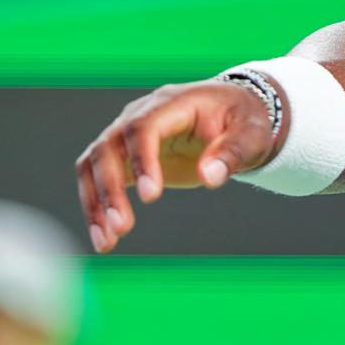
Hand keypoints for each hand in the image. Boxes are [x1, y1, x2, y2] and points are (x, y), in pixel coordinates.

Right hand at [73, 79, 279, 253]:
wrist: (236, 116)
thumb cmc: (245, 122)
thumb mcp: (251, 133)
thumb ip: (231, 152)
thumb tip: (210, 177)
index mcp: (173, 102)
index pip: (143, 127)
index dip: (142, 160)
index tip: (152, 197)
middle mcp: (141, 114)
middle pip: (108, 146)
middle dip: (110, 188)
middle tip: (121, 226)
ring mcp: (127, 134)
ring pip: (93, 164)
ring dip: (95, 203)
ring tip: (106, 241)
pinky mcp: (124, 156)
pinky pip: (97, 179)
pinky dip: (96, 207)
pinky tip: (104, 238)